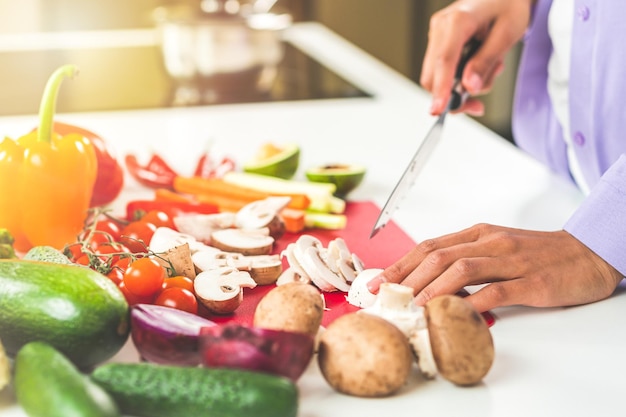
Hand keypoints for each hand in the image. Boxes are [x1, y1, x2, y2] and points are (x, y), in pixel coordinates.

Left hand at [367, 224, 623, 312]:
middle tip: (386, 296)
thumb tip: (429, 283)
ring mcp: (511, 261)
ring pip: (462, 270)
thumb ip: (466, 261)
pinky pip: (496, 291)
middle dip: (407, 277)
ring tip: (412, 306)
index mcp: (479, 234)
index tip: (380, 282)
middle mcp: (491, 243)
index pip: (431, 246)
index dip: (402, 264)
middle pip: (439, 256)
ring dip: (432, 288)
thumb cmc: (538, 253)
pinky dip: (472, 303)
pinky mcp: (532, 282)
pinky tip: (455, 314)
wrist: (588, 252)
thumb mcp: (497, 248)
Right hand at [420, 0, 533, 115]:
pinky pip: (442, 71)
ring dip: (462, 86)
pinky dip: (460, 79)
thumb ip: (486, 61)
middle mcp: (440, 27)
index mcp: (457, 21)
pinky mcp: (439, 42)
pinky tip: (479, 67)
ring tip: (490, 69)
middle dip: (453, 95)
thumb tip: (469, 87)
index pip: (444, 61)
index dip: (441, 89)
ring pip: (437, 77)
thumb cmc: (508, 6)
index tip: (439, 109)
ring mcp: (437, 35)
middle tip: (477, 105)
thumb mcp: (507, 34)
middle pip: (433, 75)